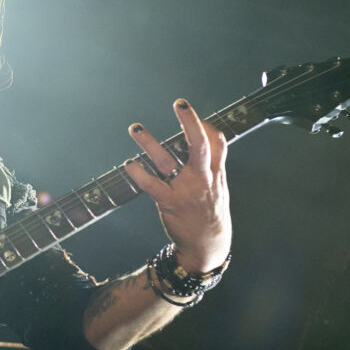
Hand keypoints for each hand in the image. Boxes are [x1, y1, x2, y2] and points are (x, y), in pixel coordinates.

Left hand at [123, 99, 231, 272]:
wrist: (208, 246)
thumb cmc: (210, 214)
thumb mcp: (220, 189)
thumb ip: (213, 166)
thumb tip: (209, 142)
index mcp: (216, 174)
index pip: (217, 143)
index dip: (206, 125)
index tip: (192, 114)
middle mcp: (202, 178)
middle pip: (198, 144)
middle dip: (189, 121)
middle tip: (179, 103)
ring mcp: (186, 190)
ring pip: (167, 161)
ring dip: (149, 143)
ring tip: (135, 128)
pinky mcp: (170, 203)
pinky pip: (152, 186)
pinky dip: (138, 174)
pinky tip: (129, 164)